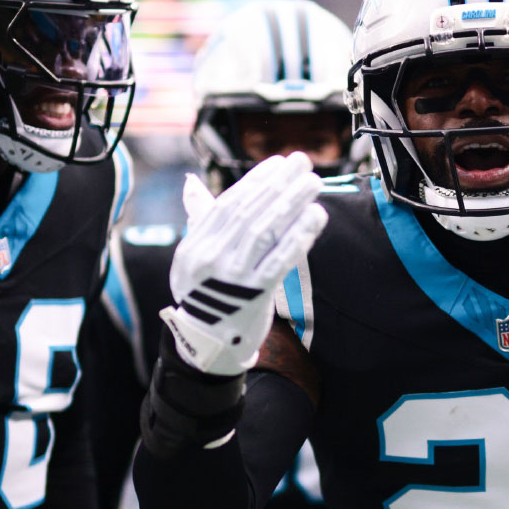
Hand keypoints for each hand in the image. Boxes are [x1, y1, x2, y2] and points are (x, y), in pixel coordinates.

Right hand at [160, 154, 327, 376]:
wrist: (205, 347)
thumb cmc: (205, 295)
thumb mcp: (192, 259)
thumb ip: (199, 219)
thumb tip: (192, 182)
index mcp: (195, 245)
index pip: (229, 204)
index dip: (256, 181)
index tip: (279, 163)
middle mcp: (210, 258)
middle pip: (249, 212)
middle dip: (279, 184)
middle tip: (303, 162)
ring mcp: (232, 277)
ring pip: (266, 231)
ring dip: (293, 203)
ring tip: (314, 182)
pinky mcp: (254, 295)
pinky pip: (280, 260)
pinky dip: (299, 236)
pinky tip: (316, 216)